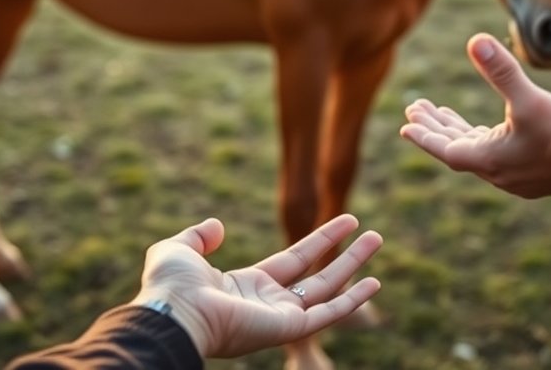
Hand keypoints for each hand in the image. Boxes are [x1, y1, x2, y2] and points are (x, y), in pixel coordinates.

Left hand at [130, 214, 382, 357]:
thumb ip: (198, 236)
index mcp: (246, 286)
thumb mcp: (179, 249)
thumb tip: (217, 226)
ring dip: (354, 265)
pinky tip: (374, 282)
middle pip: (318, 275)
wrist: (173, 312)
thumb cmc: (171, 285)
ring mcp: (280, 318)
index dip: (320, 240)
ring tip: (379, 240)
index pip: (293, 261)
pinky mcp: (288, 329)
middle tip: (374, 235)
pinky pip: (328, 313)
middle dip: (346, 254)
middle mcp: (269, 303)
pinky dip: (353, 300)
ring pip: (328, 289)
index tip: (346, 220)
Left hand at [400, 33, 550, 197]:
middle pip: (457, 148)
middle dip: (436, 127)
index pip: (446, 149)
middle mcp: (499, 173)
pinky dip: (481, 140)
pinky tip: (481, 130)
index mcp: (491, 160)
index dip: (425, 135)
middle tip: (415, 108)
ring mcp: (516, 176)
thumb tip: (474, 39)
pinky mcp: (532, 173)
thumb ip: (501, 70)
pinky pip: (495, 155)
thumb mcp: (528, 98)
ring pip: (476, 151)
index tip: (406, 125)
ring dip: (457, 132)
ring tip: (440, 112)